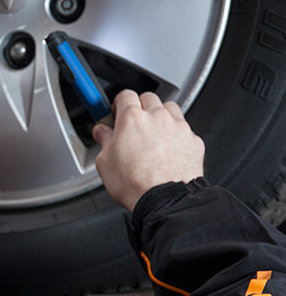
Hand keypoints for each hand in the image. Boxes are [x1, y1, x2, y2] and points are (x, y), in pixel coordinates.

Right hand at [92, 90, 204, 212]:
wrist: (164, 200)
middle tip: (133, 123)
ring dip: (161, 115)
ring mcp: (178, 127)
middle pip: (148, 97)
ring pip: (170, 108)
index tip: (116, 111)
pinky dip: (176, 134)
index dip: (118, 103)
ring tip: (153, 133)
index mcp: (132, 119)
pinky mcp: (193, 140)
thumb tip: (102, 133)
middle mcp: (157, 118)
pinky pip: (184, 128)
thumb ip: (104, 141)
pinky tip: (168, 149)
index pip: (125, 95)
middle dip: (140, 106)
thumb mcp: (105, 162)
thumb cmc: (135, 184)